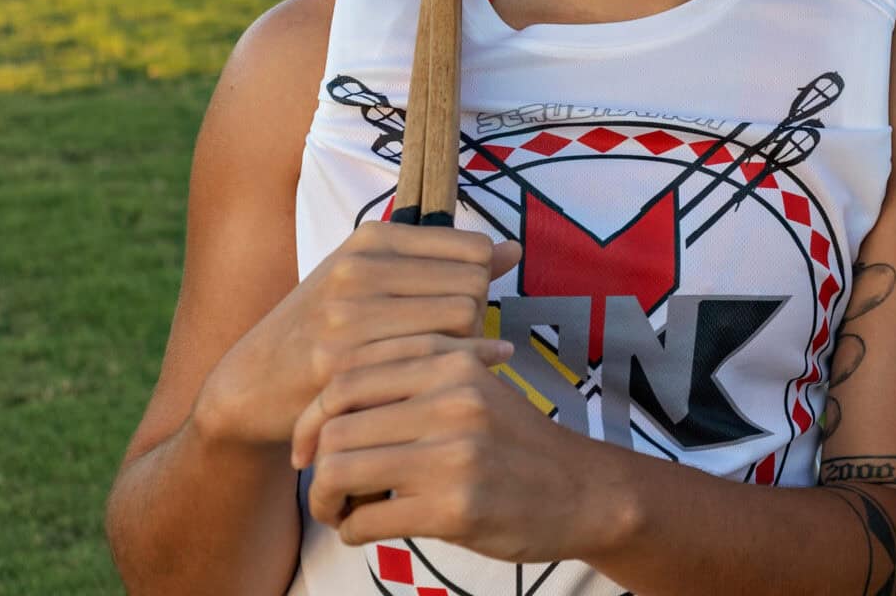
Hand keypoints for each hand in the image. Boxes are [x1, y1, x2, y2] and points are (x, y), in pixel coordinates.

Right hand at [194, 222, 518, 448]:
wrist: (252, 384)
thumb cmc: (327, 329)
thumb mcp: (376, 281)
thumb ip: (444, 263)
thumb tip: (513, 249)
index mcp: (372, 238)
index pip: (475, 250)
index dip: (479, 284)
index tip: (455, 307)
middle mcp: (359, 267)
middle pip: (474, 285)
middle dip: (474, 318)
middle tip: (448, 343)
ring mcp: (348, 314)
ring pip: (460, 320)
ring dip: (461, 347)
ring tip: (437, 361)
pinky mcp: (343, 362)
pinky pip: (432, 359)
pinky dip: (454, 372)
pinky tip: (447, 382)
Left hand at [298, 346, 608, 562]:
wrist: (584, 491)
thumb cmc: (515, 442)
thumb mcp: (476, 387)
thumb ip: (415, 376)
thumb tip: (324, 394)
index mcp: (453, 364)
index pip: (347, 375)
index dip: (311, 415)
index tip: (311, 445)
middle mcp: (453, 402)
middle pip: (335, 426)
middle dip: (315, 463)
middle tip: (326, 487)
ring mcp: (455, 456)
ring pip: (339, 471)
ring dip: (326, 500)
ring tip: (341, 510)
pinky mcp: (456, 508)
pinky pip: (365, 520)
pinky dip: (352, 530)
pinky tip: (367, 528)